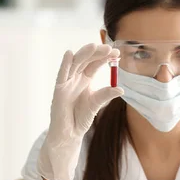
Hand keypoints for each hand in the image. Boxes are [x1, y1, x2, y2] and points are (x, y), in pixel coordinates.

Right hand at [38, 43, 122, 179]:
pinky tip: (69, 53)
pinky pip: (62, 74)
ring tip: (94, 46)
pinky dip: (65, 64)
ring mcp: (67, 82)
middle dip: (97, 53)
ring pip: (75, 63)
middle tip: (110, 48)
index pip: (95, 63)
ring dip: (84, 54)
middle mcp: (76, 77)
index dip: (105, 57)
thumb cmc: (81, 117)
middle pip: (86, 60)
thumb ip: (106, 95)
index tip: (117, 52)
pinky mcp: (59, 89)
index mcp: (85, 79)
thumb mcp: (96, 103)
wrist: (69, 133)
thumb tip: (121, 89)